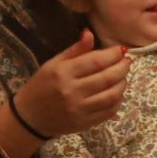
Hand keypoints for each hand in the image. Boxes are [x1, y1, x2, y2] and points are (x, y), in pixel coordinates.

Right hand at [4, 30, 130, 140]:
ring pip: (112, 95)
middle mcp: (72, 91)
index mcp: (63, 73)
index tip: (121, 49)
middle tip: (127, 61)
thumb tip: (90, 33)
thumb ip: (75, 50)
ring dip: (123, 83)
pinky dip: (118, 100)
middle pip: (107, 78)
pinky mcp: (85, 124)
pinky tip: (117, 92)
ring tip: (123, 76)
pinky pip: (109, 112)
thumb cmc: (41, 86)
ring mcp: (80, 110)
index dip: (113, 54)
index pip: (96, 61)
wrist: (29, 118)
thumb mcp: (53, 63)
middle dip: (122, 67)